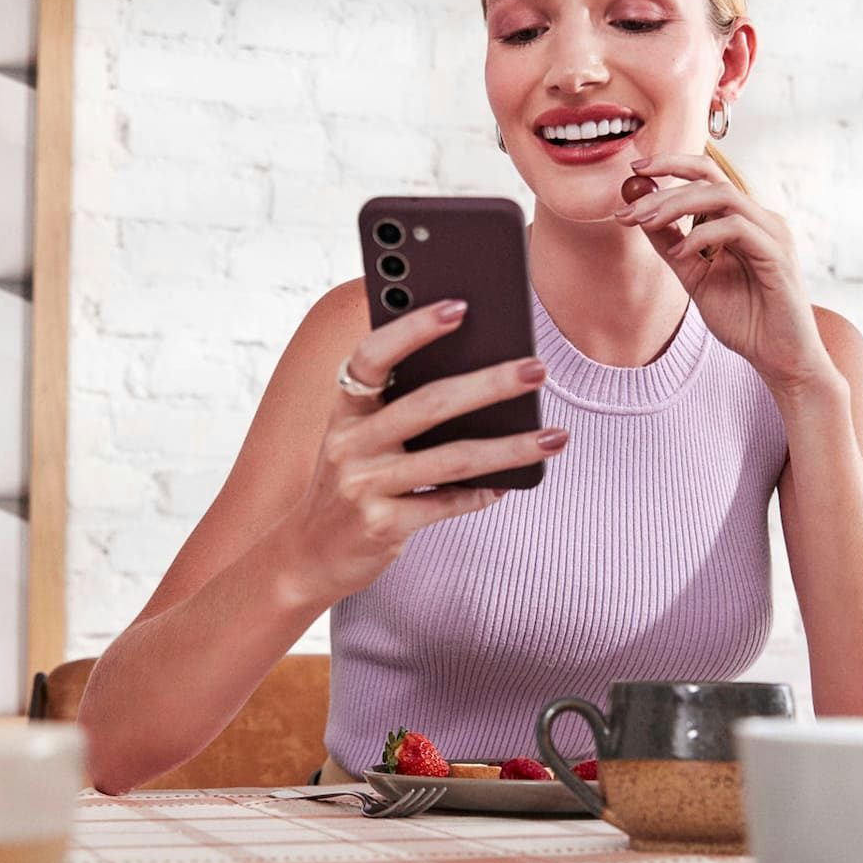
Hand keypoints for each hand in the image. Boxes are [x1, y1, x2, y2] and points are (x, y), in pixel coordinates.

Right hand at [288, 300, 566, 604]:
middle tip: (537, 369)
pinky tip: (512, 484)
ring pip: (451, 458)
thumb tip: (479, 375)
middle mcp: (349, 443)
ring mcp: (363, 486)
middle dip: (489, 383)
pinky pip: (445, 504)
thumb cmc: (349, 485)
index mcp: (345, 410)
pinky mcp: (382, 526)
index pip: (372, 355)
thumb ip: (396, 409)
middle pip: (429, 404)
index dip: (413, 328)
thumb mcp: (357, 439)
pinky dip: (482, 494)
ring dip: (510, 447)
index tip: (460, 306)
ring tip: (555, 436)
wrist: (307, 556)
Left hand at [615, 154, 836, 396]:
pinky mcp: (777, 255)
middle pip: (711, 178)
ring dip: (677, 205)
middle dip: (664, 187)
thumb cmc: (745, 320)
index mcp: (742, 220)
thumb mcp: (696, 278)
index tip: (635, 170)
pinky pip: (736, 228)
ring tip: (646, 222)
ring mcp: (772, 234)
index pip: (707, 176)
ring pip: (723, 196)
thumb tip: (641, 216)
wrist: (778, 358)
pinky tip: (680, 253)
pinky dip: (702, 235)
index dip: (672, 165)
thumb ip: (673, 247)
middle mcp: (760, 219)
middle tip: (629, 206)